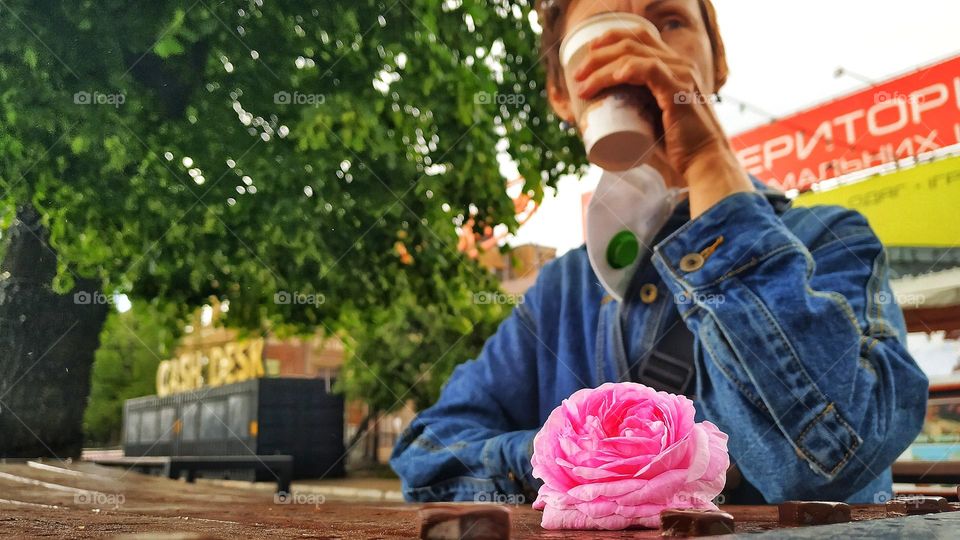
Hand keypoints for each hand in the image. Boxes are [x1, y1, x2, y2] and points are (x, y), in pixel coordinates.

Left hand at [572, 21, 752, 216]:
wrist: (703, 161)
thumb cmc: (677, 145)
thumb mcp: (654, 118)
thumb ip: (637, 109)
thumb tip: (602, 115)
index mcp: (673, 66)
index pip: (639, 37)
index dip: (610, 40)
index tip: (587, 58)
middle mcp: (679, 64)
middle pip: (631, 42)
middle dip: (598, 55)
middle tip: (577, 76)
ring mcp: (680, 76)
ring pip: (633, 56)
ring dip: (602, 68)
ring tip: (584, 85)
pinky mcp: (678, 92)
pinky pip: (651, 71)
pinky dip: (630, 69)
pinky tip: (616, 75)